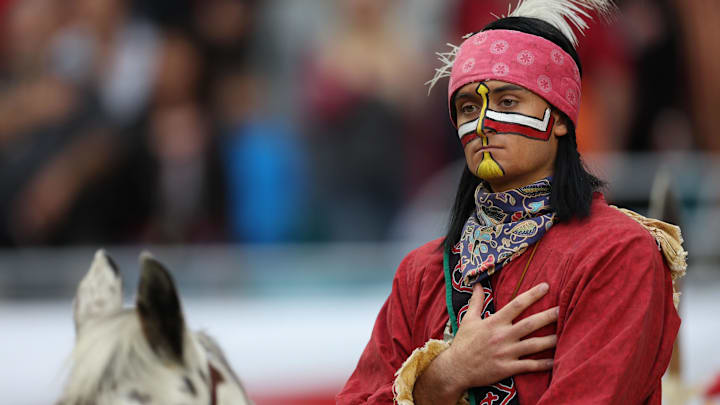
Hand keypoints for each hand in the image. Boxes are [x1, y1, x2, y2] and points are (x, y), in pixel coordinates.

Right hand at [413, 282, 556, 404]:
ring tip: (567, 334)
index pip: (516, 304)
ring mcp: (506, 353)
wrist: (456, 368)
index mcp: (494, 322)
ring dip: (551, 340)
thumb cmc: (463, 343)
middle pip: (530, 324)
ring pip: (534, 345)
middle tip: (563, 309)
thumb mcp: (468, 320)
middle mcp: (502, 336)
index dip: (532, 295)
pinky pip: (530, 366)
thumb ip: (476, 302)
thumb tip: (477, 284)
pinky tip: (556, 361)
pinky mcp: (507, 368)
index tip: (546, 286)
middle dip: (548, 316)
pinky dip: (544, 364)